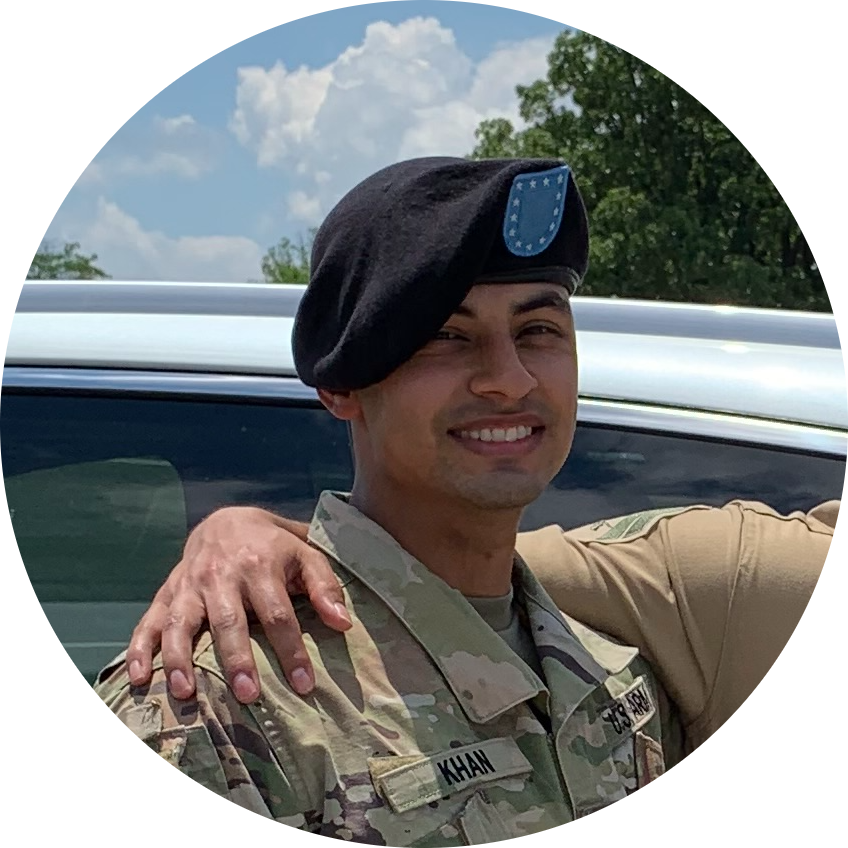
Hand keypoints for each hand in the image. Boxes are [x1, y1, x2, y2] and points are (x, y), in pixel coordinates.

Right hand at [125, 506, 351, 701]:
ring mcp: (189, 583)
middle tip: (247, 695)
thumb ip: (324, 586)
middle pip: (228, 620)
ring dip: (181, 659)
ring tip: (187, 694)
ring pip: (181, 622)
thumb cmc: (273, 546)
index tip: (303, 684)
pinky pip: (149, 620)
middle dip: (236, 659)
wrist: (227, 520)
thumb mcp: (305, 553)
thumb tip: (343, 624)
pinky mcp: (167, 592)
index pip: (277, 613)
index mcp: (259, 565)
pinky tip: (139, 678)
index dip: (290, 650)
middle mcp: (221, 574)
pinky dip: (140, 648)